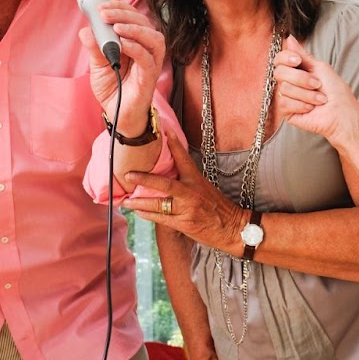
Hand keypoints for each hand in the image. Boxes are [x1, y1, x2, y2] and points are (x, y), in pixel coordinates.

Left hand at [78, 0, 165, 138]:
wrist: (118, 115)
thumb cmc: (113, 88)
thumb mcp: (97, 65)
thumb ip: (94, 47)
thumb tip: (86, 29)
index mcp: (136, 42)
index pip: (134, 17)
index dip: (121, 7)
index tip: (103, 6)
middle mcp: (147, 50)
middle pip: (145, 23)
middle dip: (124, 14)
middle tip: (105, 14)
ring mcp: (151, 64)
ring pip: (154, 39)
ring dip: (135, 29)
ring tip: (117, 26)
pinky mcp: (149, 78)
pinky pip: (148, 59)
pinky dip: (136, 48)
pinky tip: (122, 44)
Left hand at [121, 137, 244, 253]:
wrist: (232, 228)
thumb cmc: (218, 207)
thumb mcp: (205, 187)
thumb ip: (188, 180)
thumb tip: (169, 172)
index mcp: (196, 180)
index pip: (184, 159)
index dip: (174, 144)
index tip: (165, 131)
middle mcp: (190, 193)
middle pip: (164, 184)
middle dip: (144, 179)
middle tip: (128, 175)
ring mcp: (186, 209)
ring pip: (158, 204)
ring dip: (139, 202)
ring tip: (126, 201)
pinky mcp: (183, 224)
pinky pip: (161, 218)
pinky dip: (147, 215)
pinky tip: (138, 212)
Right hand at [273, 36, 358, 147]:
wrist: (341, 113)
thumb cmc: (335, 91)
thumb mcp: (320, 67)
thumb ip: (302, 55)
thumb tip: (290, 38)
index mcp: (296, 70)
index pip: (279, 60)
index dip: (285, 58)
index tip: (298, 61)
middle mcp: (289, 82)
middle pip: (279, 72)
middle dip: (301, 79)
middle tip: (317, 84)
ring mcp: (286, 97)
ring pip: (284, 88)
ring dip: (306, 94)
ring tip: (320, 100)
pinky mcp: (286, 112)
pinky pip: (284, 103)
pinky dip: (301, 104)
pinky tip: (311, 108)